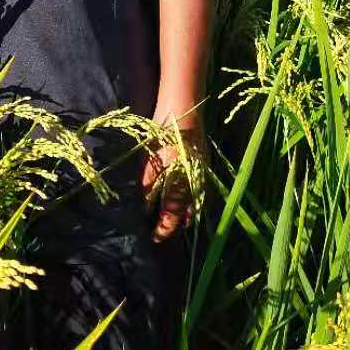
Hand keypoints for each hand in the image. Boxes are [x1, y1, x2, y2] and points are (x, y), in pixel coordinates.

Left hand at [141, 118, 208, 241]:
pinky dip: (195, 200)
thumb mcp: (149, 162)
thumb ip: (148, 187)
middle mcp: (194, 183)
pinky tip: (188, 200)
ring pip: (198, 203)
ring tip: (178, 222)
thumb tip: (145, 207)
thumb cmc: (162, 136)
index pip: (173, 216)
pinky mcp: (204, 163)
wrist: (182, 111)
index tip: (154, 238)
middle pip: (188, 213)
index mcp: (180, 184)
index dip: (164, 229)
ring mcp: (202, 173)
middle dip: (176, 225)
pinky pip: (201, 191)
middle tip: (164, 231)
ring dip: (187, 214)